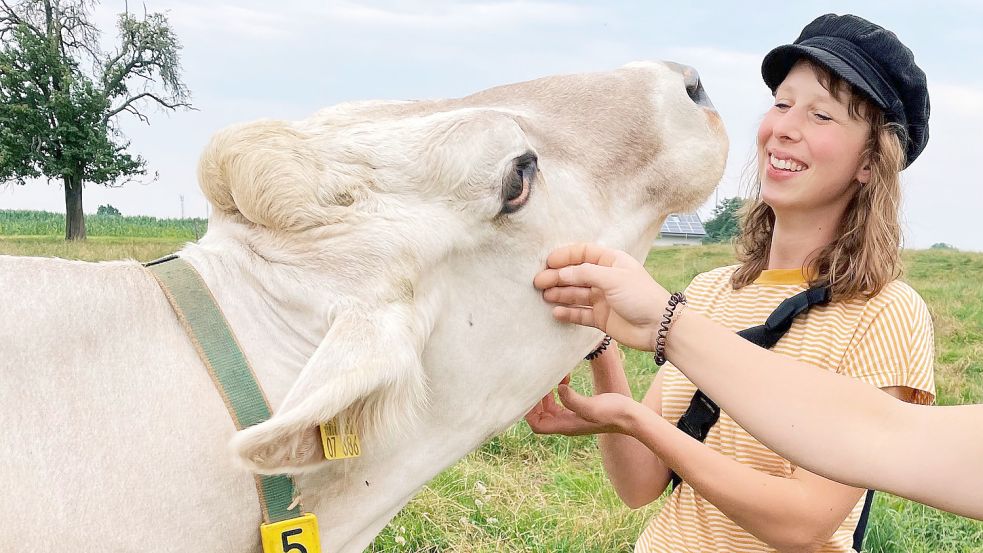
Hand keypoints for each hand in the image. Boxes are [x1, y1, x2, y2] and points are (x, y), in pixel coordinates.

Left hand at [525, 375, 640, 435]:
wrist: (631, 417)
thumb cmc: (613, 413)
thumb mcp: (592, 406)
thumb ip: (573, 400)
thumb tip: (559, 389)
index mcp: (566, 426)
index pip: (538, 426)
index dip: (530, 413)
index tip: (533, 394)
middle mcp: (567, 424)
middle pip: (540, 417)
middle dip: (537, 401)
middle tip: (541, 383)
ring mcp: (573, 418)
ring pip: (549, 409)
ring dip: (547, 395)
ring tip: (554, 379)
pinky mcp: (580, 411)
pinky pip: (561, 404)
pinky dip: (558, 392)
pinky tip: (565, 380)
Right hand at [534, 243, 669, 350]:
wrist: (659, 327)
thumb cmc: (640, 296)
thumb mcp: (613, 278)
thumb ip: (585, 273)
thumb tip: (560, 272)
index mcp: (611, 262)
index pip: (583, 253)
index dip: (565, 256)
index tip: (548, 262)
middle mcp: (605, 278)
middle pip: (575, 274)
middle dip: (557, 277)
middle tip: (538, 282)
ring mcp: (602, 298)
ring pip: (575, 294)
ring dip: (559, 293)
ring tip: (544, 295)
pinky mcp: (601, 318)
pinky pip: (579, 313)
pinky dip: (568, 312)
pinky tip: (556, 312)